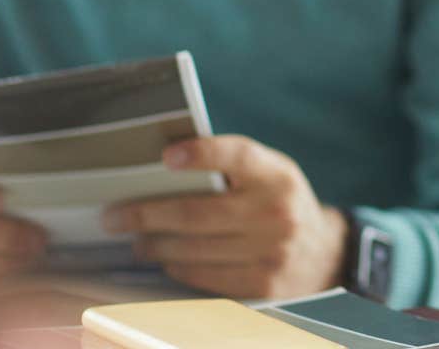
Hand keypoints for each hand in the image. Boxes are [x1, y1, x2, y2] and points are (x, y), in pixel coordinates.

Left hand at [104, 135, 346, 299]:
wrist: (324, 254)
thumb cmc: (280, 204)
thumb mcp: (271, 175)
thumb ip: (232, 168)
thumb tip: (165, 165)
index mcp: (278, 176)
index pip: (238, 156)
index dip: (202, 153)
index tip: (166, 155)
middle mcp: (276, 213)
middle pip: (196, 213)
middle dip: (146, 214)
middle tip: (114, 216)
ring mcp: (270, 252)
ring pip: (193, 250)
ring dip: (154, 245)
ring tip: (135, 240)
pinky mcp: (261, 285)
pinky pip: (203, 277)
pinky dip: (177, 267)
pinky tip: (166, 259)